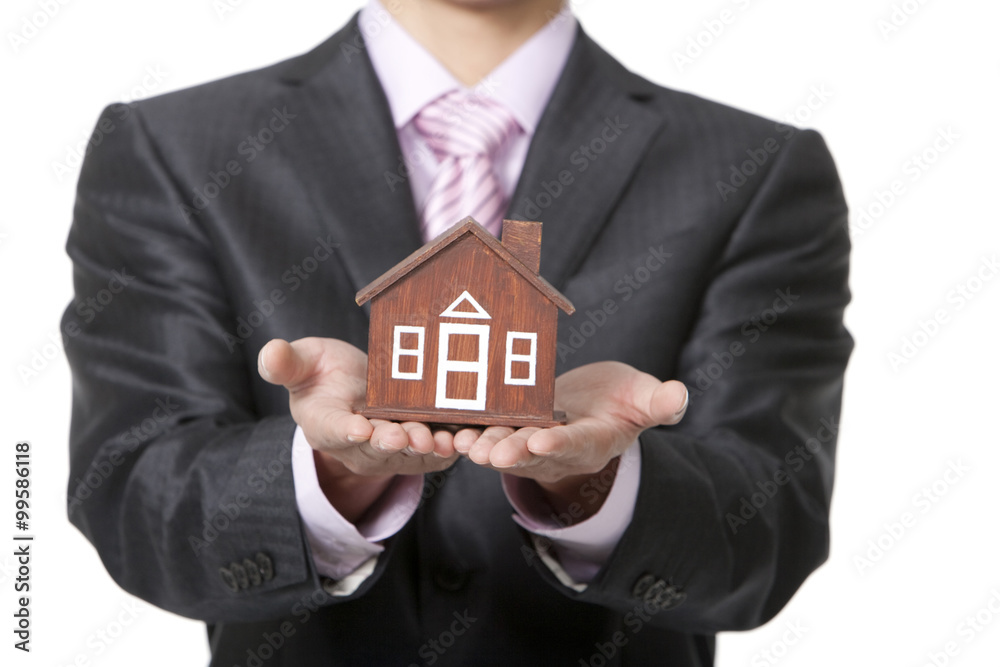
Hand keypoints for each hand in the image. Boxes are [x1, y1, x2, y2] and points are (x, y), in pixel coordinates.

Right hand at [258, 337, 458, 520]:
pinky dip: (448, 449)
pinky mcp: (415, 449)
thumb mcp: (303, 363)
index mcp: (324, 424)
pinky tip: (462, 438)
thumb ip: (287, 363)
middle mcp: (356, 446)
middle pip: (375, 448)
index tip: (358, 428)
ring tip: (439, 440)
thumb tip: (269, 353)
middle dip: (391, 442)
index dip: (346, 430)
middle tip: (404, 434)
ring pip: (408, 455)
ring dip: (425, 449)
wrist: (350, 391)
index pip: (333, 430)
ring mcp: (388, 451)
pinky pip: (433, 455)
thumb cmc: (323, 375)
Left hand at [453, 362, 687, 520]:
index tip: (544, 441)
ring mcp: (530, 443)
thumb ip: (658, 403)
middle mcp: (557, 449)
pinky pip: (487, 432)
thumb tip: (680, 396)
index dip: (560, 444)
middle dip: (512, 452)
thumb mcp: (643, 398)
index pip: (576, 444)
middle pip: (533, 452)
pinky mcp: (510, 431)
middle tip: (491, 453)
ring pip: (505, 446)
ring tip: (464, 443)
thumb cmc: (621, 401)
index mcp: (592, 441)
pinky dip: (469, 431)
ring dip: (484, 445)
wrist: (592, 404)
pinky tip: (449, 428)